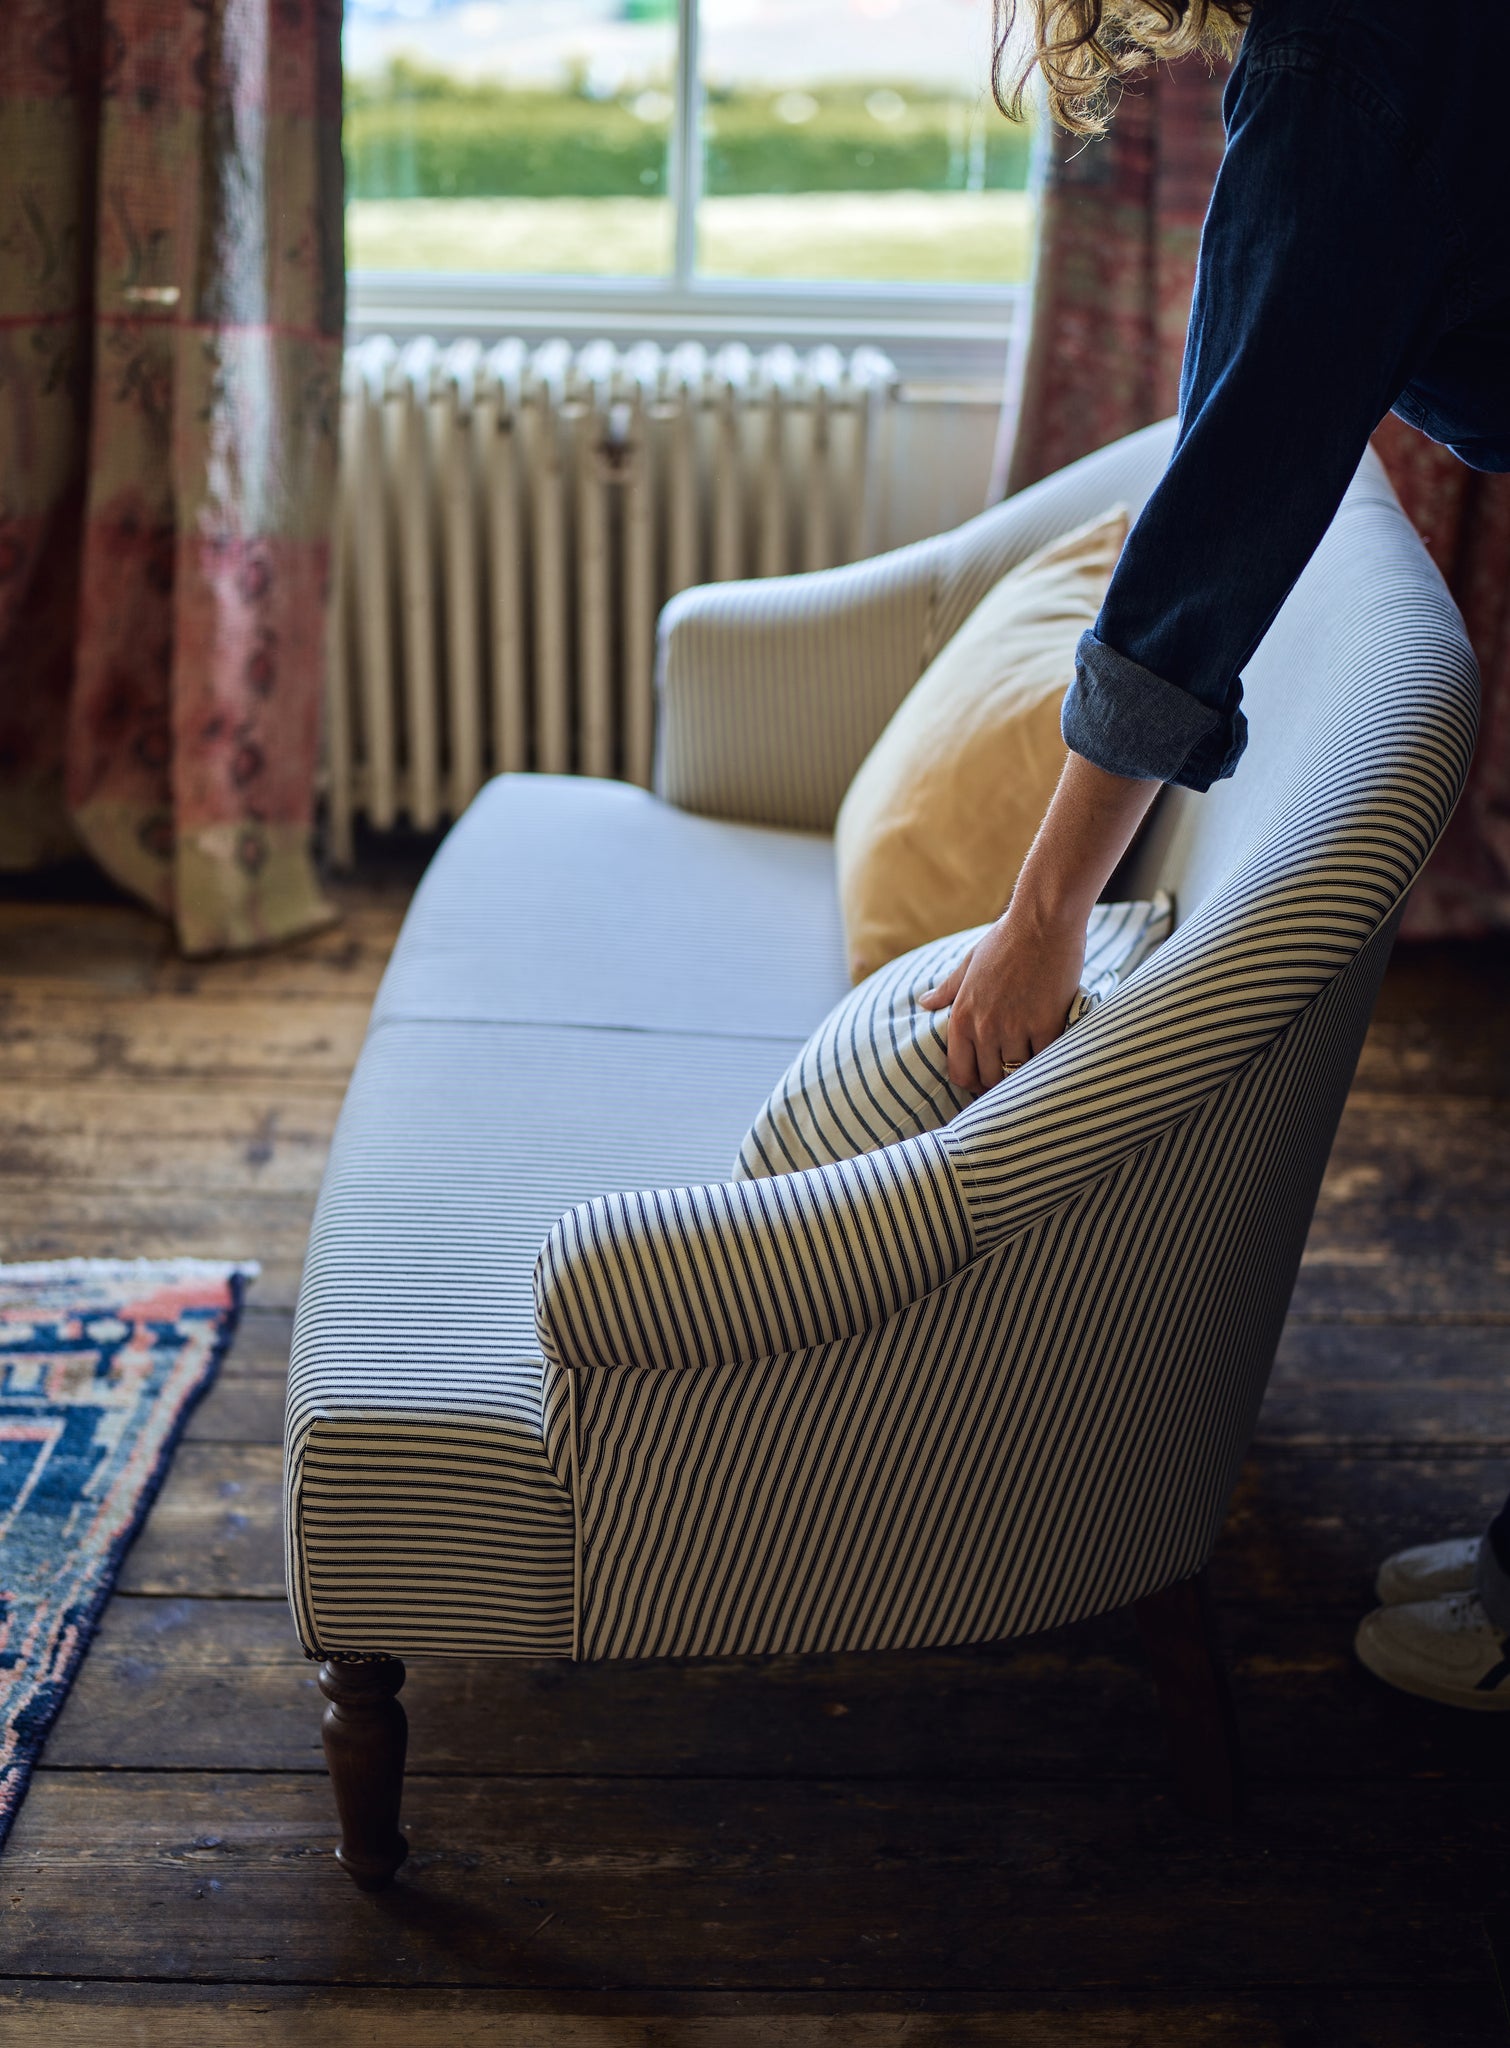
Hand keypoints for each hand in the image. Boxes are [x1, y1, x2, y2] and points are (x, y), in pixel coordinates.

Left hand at [918, 900, 1086, 1093]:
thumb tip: (925, 1002)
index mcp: (962, 1015)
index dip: (971, 1082)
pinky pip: (1043, 1058)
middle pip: (989, 1078)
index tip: (983, 1080)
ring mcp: (1015, 1027)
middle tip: (1010, 1077)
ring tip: (1031, 1066)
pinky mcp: (1045, 1024)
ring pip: (1017, 1073)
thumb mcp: (969, 963)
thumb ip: (948, 989)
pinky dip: (1046, 1060)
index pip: (959, 1071)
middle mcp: (984, 1027)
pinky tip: (1050, 1054)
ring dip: (1024, 1072)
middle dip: (998, 1082)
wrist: (1042, 921)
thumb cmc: (1006, 939)